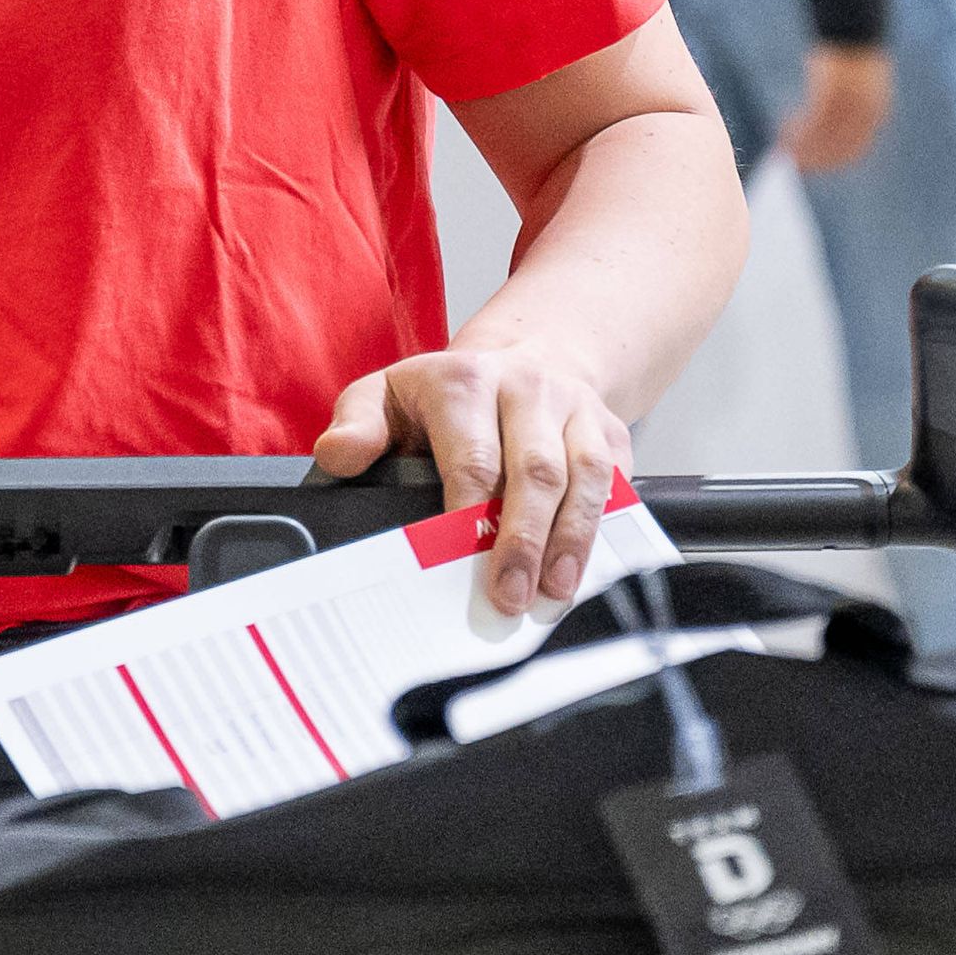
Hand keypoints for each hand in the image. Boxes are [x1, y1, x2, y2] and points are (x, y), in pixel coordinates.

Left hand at [313, 343, 632, 616]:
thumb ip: (357, 425)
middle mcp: (527, 388)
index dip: (469, 515)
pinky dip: (604, 531)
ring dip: (572, 542)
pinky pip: (618, 485)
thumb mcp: (386, 394)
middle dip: (523, 541)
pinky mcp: (611, 432)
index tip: (458, 559)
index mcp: (465, 380)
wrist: (523, 358)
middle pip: (535, 472)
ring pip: (585, 479)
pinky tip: (588, 568)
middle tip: (509, 596)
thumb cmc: (447, 392)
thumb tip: (337, 455)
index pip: (472, 457)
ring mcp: (576, 409)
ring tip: (554, 592)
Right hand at [781, 45, 891, 176]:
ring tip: (783, 148)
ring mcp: (849, 101)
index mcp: (875, 114)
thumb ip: (847, 108)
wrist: (855, 29)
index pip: (854, 150)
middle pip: (838, 147)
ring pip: (823, 136)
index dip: (831, 161)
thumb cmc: (852, 57)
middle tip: (792, 163)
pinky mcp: (832, 90)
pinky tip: (782, 130)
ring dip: (802, 146)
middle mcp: (865, 112)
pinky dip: (797, 130)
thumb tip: (829, 126)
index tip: (811, 166)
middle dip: (814, 158)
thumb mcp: (855, 86)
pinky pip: (812, 119)